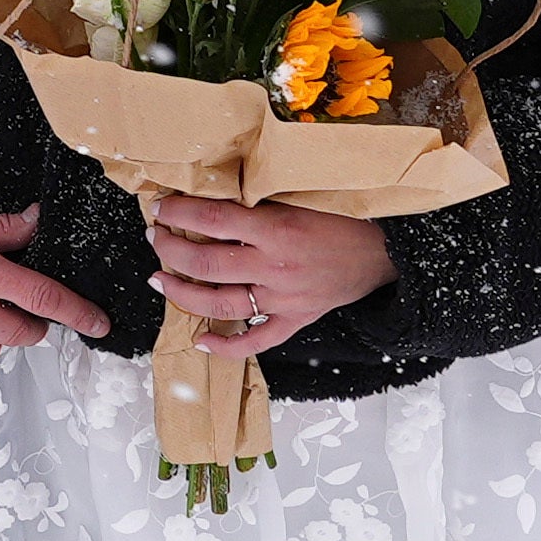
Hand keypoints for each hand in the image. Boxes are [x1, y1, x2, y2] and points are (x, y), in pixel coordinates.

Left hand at [143, 193, 396, 356]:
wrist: (385, 250)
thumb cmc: (343, 216)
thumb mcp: (301, 196)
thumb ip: (260, 199)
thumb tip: (212, 194)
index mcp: (277, 229)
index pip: (212, 219)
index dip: (179, 213)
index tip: (161, 208)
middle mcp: (275, 267)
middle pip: (205, 262)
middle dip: (170, 250)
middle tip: (155, 238)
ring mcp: (283, 299)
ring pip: (218, 303)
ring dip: (181, 293)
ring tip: (159, 279)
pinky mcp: (295, 320)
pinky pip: (255, 341)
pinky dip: (225, 346)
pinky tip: (200, 340)